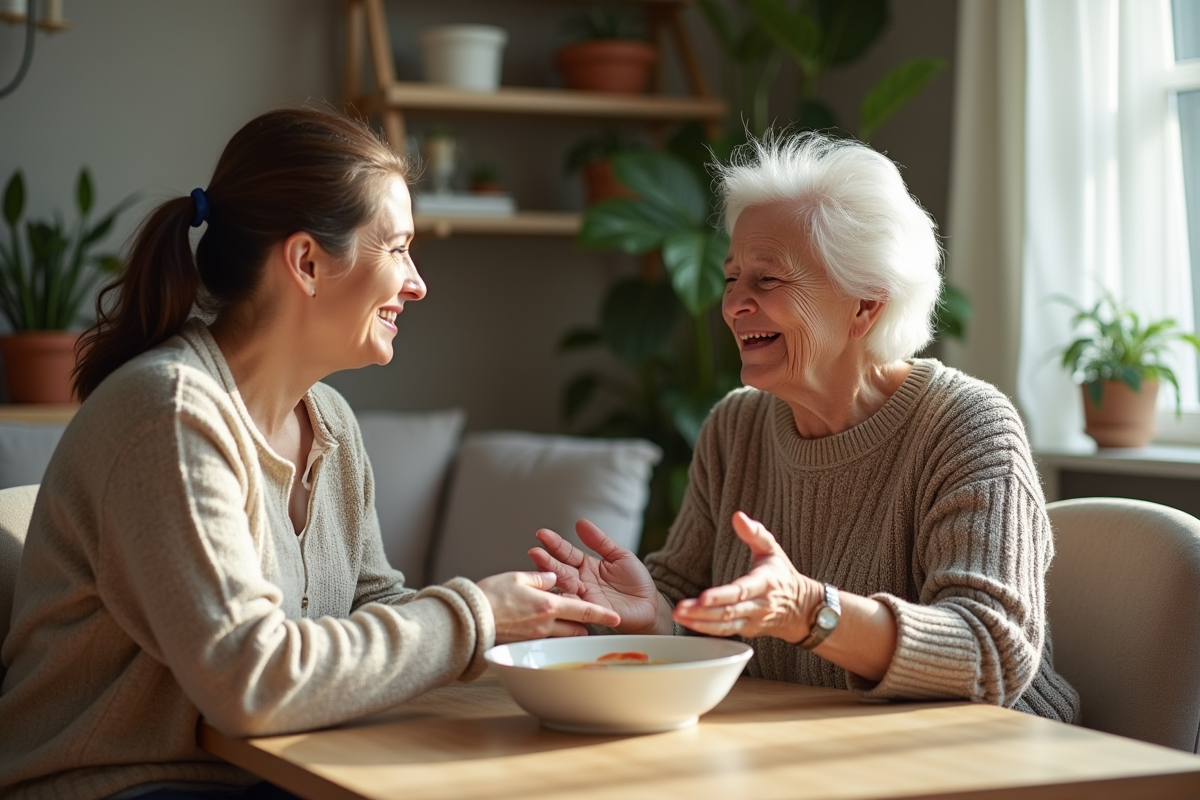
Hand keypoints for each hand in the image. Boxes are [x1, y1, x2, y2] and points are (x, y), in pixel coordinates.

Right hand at [476, 571, 620, 644]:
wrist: (467, 620)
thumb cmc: (490, 596)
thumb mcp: (517, 577)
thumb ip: (540, 577)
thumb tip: (553, 576)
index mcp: (548, 605)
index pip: (584, 611)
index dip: (603, 615)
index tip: (618, 619)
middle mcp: (545, 624)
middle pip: (576, 627)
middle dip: (583, 623)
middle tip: (585, 616)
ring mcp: (534, 637)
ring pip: (561, 635)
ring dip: (567, 629)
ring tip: (562, 619)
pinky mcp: (523, 644)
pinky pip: (544, 640)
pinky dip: (549, 634)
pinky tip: (540, 626)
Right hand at [528, 519, 664, 634]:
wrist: (650, 605)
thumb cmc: (636, 581)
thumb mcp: (619, 555)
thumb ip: (600, 541)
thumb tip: (580, 522)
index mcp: (586, 565)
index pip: (566, 552)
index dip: (555, 543)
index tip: (542, 534)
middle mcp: (580, 580)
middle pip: (559, 569)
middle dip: (546, 560)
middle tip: (534, 551)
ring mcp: (583, 596)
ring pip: (563, 586)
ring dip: (552, 577)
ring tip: (542, 568)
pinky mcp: (589, 610)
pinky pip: (574, 604)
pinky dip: (565, 596)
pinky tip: (556, 589)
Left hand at [672, 511, 821, 641]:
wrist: (802, 609)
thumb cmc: (782, 575)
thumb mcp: (772, 550)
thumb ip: (755, 533)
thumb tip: (737, 516)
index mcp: (765, 583)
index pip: (741, 591)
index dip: (722, 596)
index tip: (703, 597)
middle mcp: (759, 605)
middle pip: (729, 611)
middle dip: (703, 612)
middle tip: (679, 609)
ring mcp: (753, 621)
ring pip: (726, 625)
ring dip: (701, 623)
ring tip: (679, 616)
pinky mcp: (748, 631)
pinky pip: (726, 631)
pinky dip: (707, 630)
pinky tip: (689, 623)